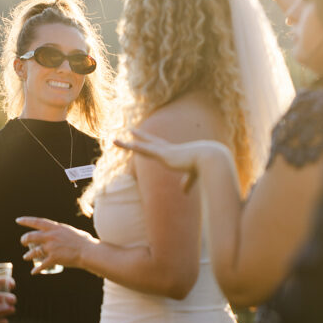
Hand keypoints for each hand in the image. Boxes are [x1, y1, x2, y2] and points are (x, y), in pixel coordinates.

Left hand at [17, 217, 96, 273]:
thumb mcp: (70, 231)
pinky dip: (36, 270)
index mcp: (55, 228)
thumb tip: (56, 232)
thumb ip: (60, 231)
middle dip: (24, 239)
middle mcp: (51, 236)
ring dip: (28, 256)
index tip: (18, 220)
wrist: (88, 251)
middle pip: (31, 237)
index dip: (26, 221)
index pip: (37, 222)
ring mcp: (51, 248)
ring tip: (26, 257)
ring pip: (33, 252)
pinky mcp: (53, 258)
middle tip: (23, 242)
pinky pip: (41, 265)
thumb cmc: (83, 241)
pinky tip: (34, 272)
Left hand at [115, 129, 231, 191]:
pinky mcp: (162, 154)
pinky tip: (125, 141)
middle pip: (148, 142)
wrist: (209, 159)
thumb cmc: (203, 167)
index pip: (160, 147)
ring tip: (113, 140)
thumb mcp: (192, 176)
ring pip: (141, 146)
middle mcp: (167, 149)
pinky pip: (144, 148)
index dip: (151, 143)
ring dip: (126, 144)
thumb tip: (184, 192)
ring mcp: (163, 151)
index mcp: (174, 153)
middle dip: (139, 136)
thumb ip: (186, 183)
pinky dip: (134, 145)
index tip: (147, 139)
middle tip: (130, 130)